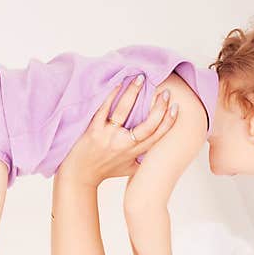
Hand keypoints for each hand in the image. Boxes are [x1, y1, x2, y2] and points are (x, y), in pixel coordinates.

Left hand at [56, 74, 177, 186]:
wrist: (78, 176)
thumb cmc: (102, 171)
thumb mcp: (126, 170)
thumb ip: (140, 161)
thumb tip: (154, 152)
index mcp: (133, 153)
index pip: (156, 136)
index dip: (168, 121)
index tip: (175, 107)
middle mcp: (123, 145)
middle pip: (147, 126)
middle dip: (159, 108)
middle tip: (165, 92)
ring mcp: (108, 137)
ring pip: (124, 112)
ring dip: (134, 93)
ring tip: (141, 78)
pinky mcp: (93, 131)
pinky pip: (103, 109)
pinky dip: (111, 96)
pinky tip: (118, 84)